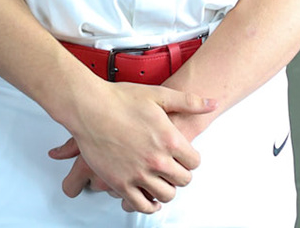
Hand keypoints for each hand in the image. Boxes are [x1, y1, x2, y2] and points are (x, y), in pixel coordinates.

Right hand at [47, 81, 214, 212]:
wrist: (87, 105)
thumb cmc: (117, 99)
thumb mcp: (158, 95)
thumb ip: (188, 101)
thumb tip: (212, 104)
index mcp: (170, 140)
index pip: (194, 162)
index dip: (189, 159)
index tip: (181, 157)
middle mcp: (157, 160)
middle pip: (183, 180)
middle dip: (178, 174)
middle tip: (171, 169)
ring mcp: (138, 173)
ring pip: (166, 195)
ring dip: (166, 189)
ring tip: (160, 182)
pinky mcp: (120, 182)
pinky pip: (141, 205)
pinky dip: (148, 205)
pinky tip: (148, 198)